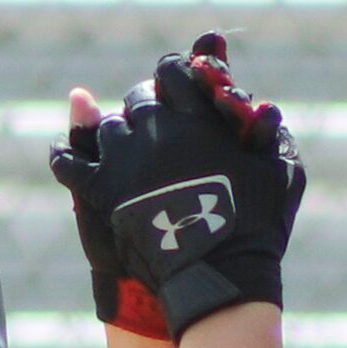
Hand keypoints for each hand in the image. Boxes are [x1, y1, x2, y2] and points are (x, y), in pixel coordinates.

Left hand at [70, 32, 304, 337]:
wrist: (221, 277)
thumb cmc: (260, 225)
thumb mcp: (281, 169)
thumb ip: (268, 128)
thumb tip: (260, 104)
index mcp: (198, 116)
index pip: (172, 70)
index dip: (174, 76)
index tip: (177, 88)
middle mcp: (157, 128)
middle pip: (138, 99)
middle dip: (148, 108)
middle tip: (157, 127)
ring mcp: (125, 158)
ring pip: (108, 129)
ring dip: (118, 136)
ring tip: (130, 155)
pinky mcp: (102, 191)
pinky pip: (70, 163)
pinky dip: (66, 157)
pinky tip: (65, 155)